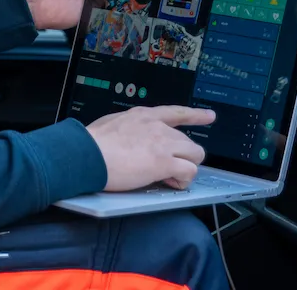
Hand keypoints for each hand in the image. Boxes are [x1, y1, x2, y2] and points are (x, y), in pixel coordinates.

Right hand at [86, 105, 215, 190]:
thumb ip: (129, 129)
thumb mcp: (113, 124)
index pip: (176, 113)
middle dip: (182, 156)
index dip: (195, 115)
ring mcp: (163, 143)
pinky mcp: (164, 162)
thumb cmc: (91, 142)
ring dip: (185, 168)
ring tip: (168, 177)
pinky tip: (170, 182)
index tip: (209, 116)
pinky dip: (183, 180)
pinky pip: (189, 172)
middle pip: (189, 141)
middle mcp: (158, 127)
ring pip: (195, 155)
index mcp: (143, 115)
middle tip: (167, 169)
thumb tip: (130, 140)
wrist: (86, 153)